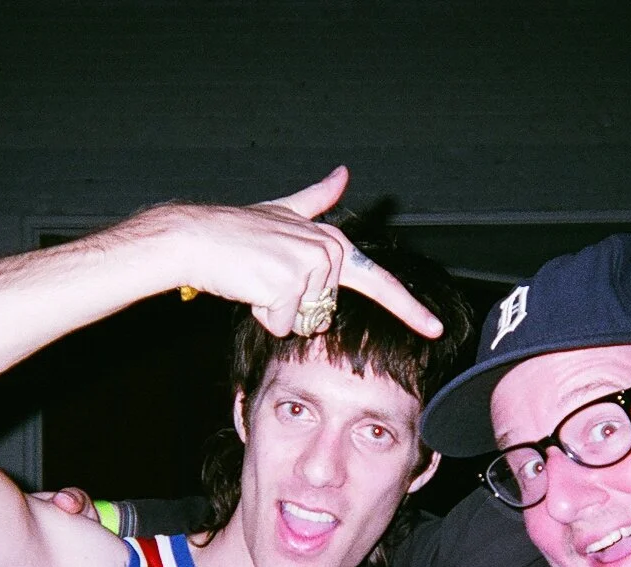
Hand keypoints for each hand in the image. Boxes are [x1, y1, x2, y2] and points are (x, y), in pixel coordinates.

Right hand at [164, 166, 443, 338]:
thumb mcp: (283, 213)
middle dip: (290, 308)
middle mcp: (330, 252)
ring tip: (255, 280)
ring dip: (274, 311)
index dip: (410, 309)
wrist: (196, 237)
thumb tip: (343, 173)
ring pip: (302, 322)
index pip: (379, 282)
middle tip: (265, 278)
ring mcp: (312, 267)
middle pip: (323, 314)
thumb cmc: (235, 233)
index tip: (435, 328)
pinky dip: (262, 315)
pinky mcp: (290, 283)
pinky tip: (249, 287)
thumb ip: (317, 201)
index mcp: (333, 242)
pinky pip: (283, 325)